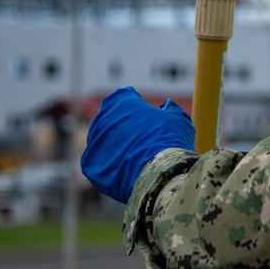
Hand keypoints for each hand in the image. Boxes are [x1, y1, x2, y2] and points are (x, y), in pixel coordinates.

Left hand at [80, 87, 194, 202]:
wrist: (158, 173)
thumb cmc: (170, 141)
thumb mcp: (179, 120)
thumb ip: (172, 110)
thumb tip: (168, 105)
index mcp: (123, 101)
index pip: (126, 95)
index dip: (137, 105)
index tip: (146, 115)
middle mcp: (104, 117)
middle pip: (112, 117)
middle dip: (124, 125)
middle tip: (141, 139)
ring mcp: (94, 140)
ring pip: (105, 140)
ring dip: (116, 145)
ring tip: (136, 157)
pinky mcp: (90, 163)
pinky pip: (100, 162)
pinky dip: (111, 165)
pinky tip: (127, 171)